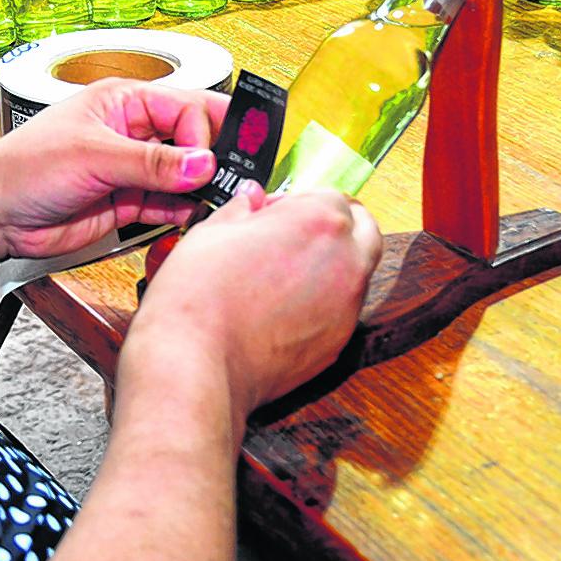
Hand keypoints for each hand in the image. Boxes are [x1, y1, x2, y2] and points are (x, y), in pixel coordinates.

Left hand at [0, 77, 229, 263]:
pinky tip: (191, 217)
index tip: (211, 162)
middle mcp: (132, 131)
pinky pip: (168, 205)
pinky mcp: (128, 202)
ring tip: (217, 202)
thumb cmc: (23, 168)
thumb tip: (201, 162)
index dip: (204, 135)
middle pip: (192, 139)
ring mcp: (131, 169)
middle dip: (213, 158)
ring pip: (184, 175)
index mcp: (123, 101)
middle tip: (235, 179)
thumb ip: (151, 163)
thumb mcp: (92, 157)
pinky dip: (183, 212)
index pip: (185, 107)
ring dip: (201, 189)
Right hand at [126, 187, 382, 420]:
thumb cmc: (199, 296)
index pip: (329, 195)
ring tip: (282, 275)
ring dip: (332, 264)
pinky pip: (341, 310)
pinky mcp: (339, 343)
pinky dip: (323, 303)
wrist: (198, 364)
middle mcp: (346, 260)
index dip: (295, 202)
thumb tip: (250, 200)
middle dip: (334, 226)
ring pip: (356, 271)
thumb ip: (242, 209)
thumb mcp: (211, 232)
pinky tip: (282, 309)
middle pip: (362, 229)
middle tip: (292, 236)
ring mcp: (348, 306)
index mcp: (318, 219)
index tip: (269, 215)